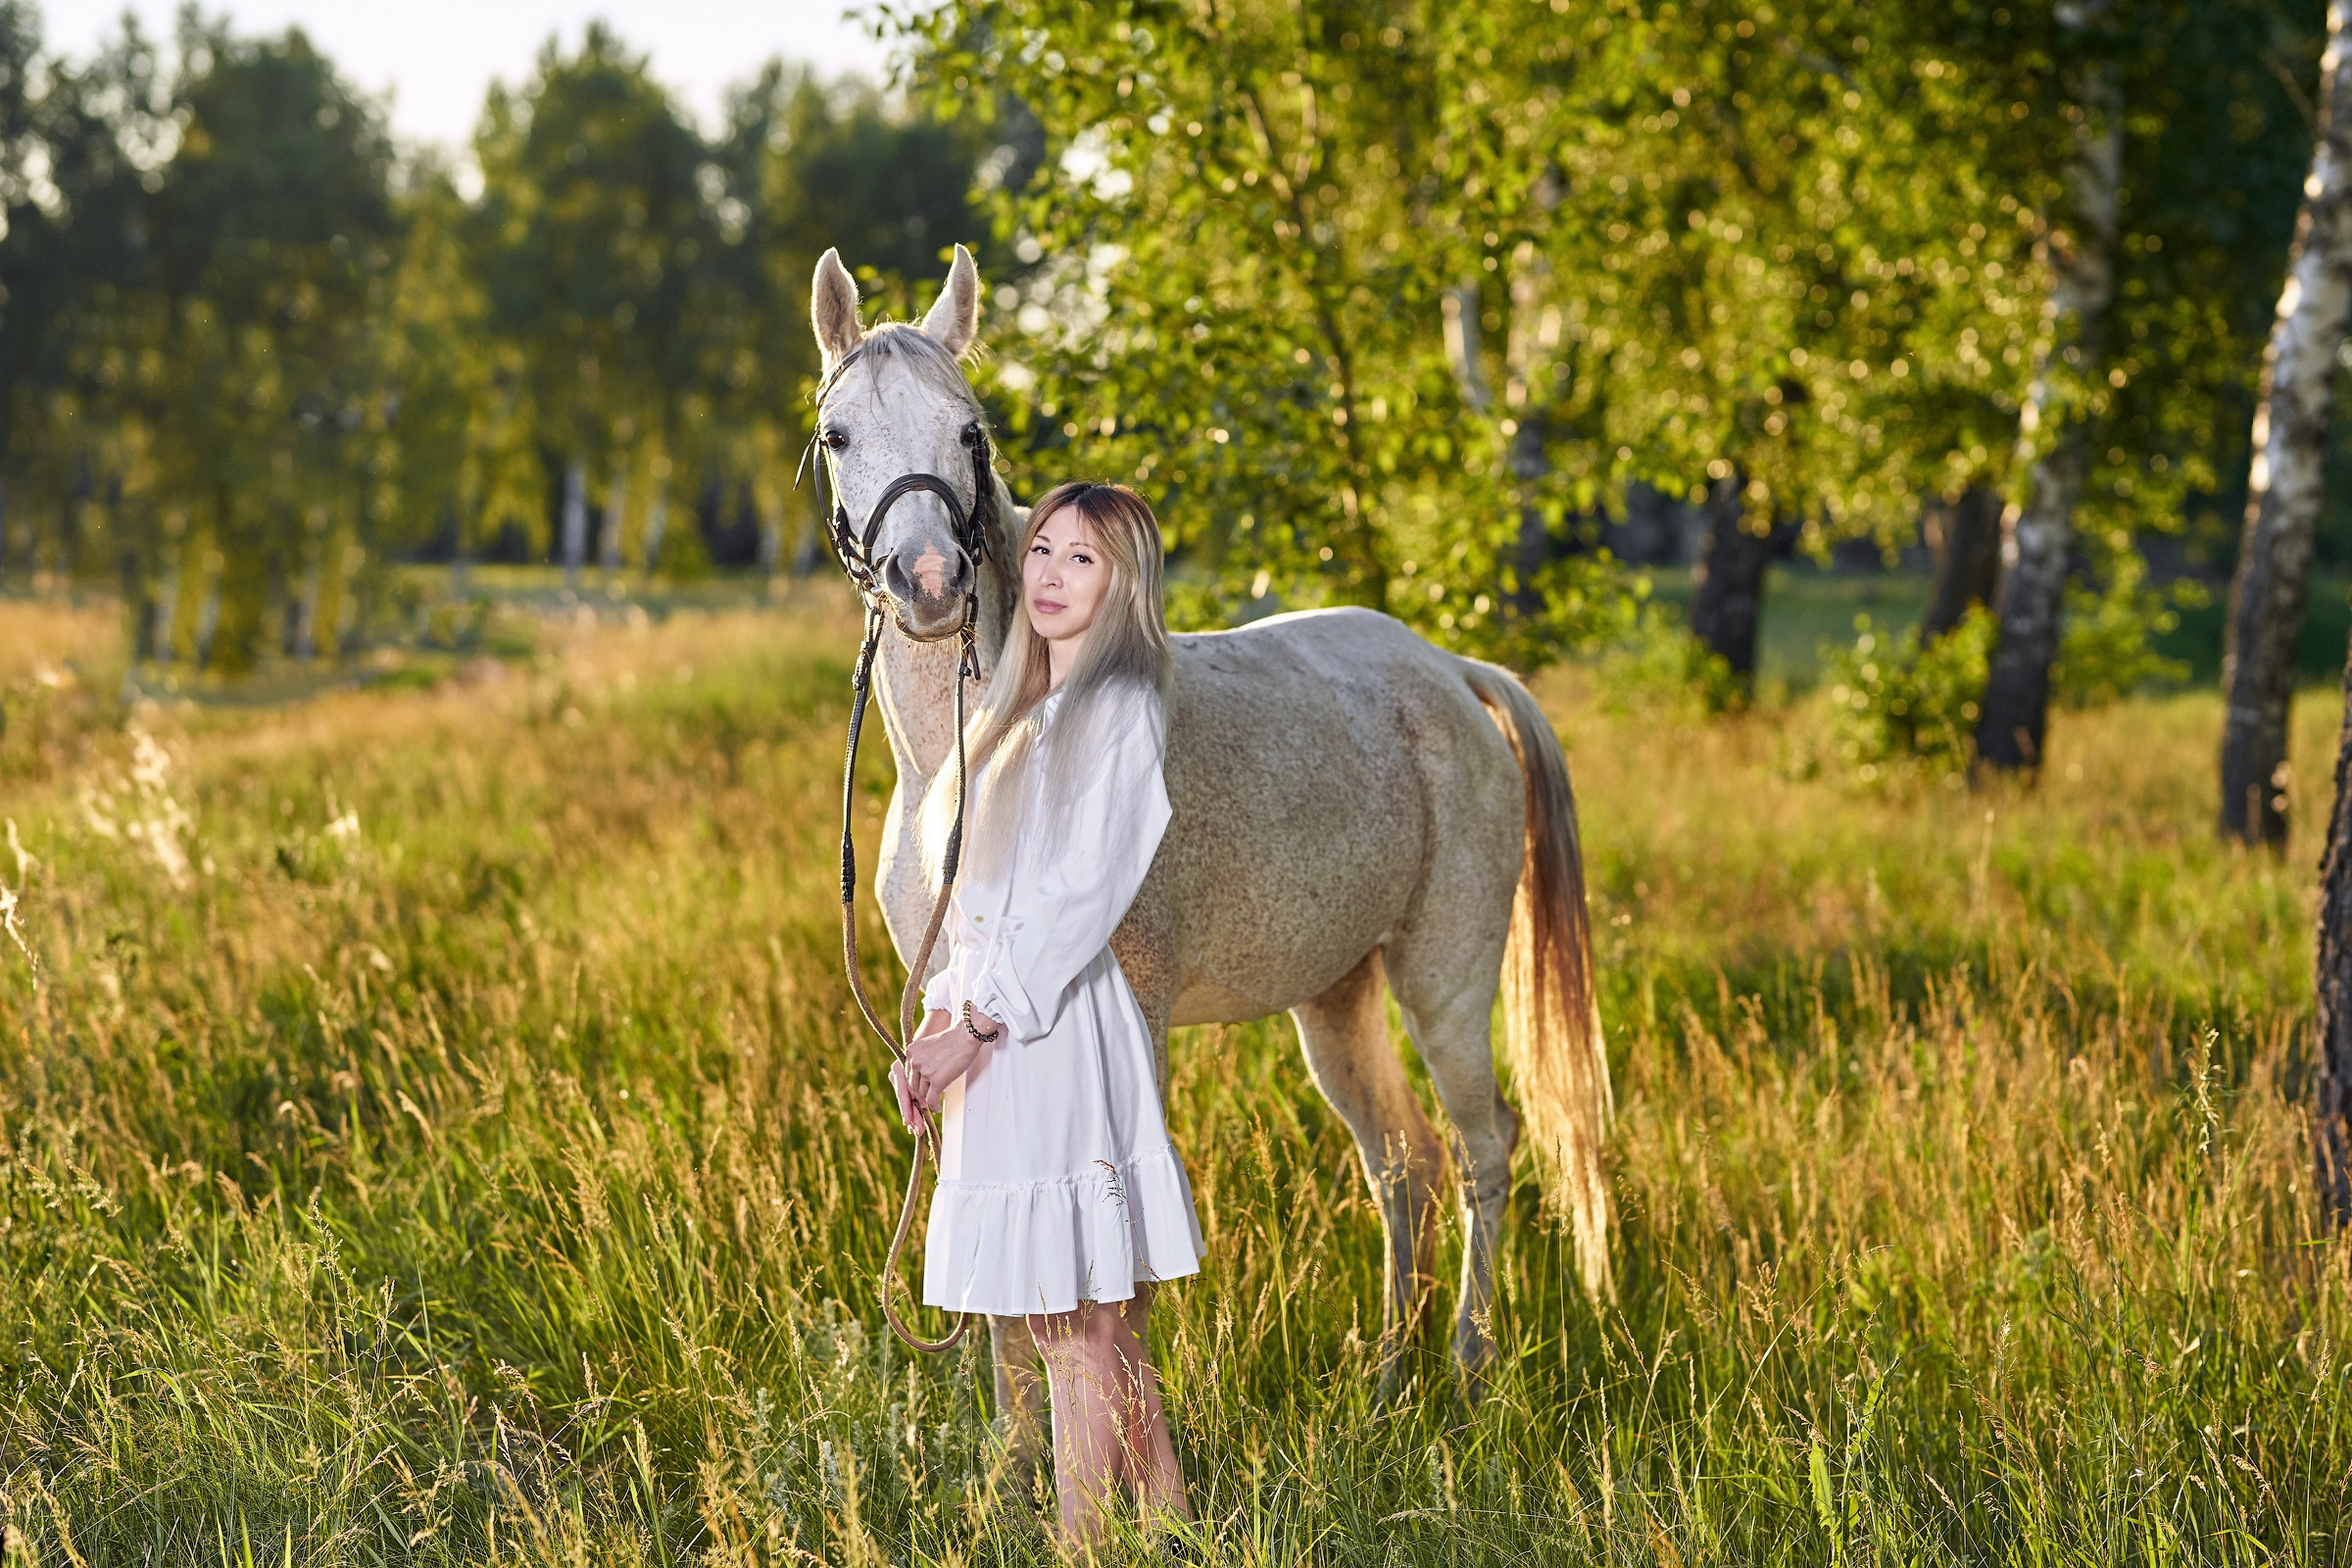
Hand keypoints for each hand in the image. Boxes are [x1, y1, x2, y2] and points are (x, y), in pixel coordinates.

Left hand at [895, 1009, 993, 1131]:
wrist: (965, 1036)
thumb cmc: (954, 1040)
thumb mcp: (930, 1045)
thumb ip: (923, 1057)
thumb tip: (924, 1072)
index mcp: (911, 1051)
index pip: (908, 1074)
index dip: (914, 1084)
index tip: (919, 1089)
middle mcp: (915, 1061)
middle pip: (913, 1085)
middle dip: (919, 1094)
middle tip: (925, 1099)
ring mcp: (925, 1072)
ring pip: (922, 1093)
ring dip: (928, 1101)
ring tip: (933, 1103)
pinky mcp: (936, 1081)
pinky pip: (931, 1098)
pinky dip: (934, 1106)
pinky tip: (937, 1107)